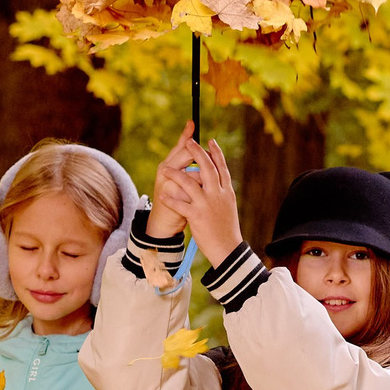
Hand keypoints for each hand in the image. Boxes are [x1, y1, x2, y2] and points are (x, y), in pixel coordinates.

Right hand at [144, 124, 197, 241]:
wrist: (164, 223)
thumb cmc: (174, 198)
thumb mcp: (179, 179)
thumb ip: (186, 163)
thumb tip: (196, 143)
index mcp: (166, 164)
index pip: (179, 147)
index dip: (186, 136)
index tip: (192, 122)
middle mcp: (164, 171)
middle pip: (185, 155)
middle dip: (199, 156)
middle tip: (208, 159)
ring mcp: (168, 185)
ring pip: (193, 175)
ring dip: (202, 181)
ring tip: (204, 189)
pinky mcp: (174, 199)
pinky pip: (192, 192)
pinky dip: (199, 196)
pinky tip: (201, 200)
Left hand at [151, 122, 240, 266]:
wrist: (228, 249)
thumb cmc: (227, 229)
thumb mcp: (228, 207)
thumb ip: (221, 192)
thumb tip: (216, 179)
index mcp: (227, 192)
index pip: (222, 167)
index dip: (216, 153)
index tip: (210, 141)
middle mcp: (218, 195)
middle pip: (207, 168)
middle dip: (197, 152)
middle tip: (188, 141)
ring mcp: (207, 205)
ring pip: (189, 182)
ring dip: (175, 174)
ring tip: (165, 170)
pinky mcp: (197, 216)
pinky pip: (180, 204)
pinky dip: (169, 200)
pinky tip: (161, 196)